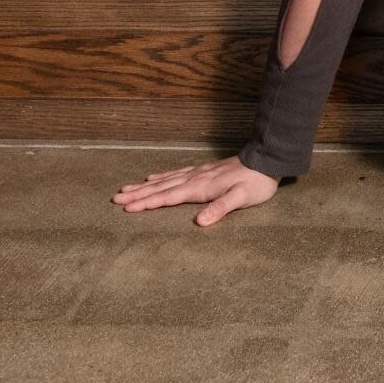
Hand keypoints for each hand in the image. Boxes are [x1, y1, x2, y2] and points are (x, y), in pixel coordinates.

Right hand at [111, 154, 279, 225]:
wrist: (268, 159)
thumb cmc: (256, 182)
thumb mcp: (242, 198)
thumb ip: (221, 208)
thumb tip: (199, 222)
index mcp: (201, 187)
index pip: (168, 197)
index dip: (147, 203)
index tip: (126, 208)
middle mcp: (195, 178)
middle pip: (161, 188)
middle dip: (138, 195)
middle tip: (115, 200)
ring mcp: (198, 173)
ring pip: (165, 180)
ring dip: (144, 186)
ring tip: (126, 189)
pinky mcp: (204, 171)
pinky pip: (175, 174)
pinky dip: (161, 176)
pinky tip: (153, 177)